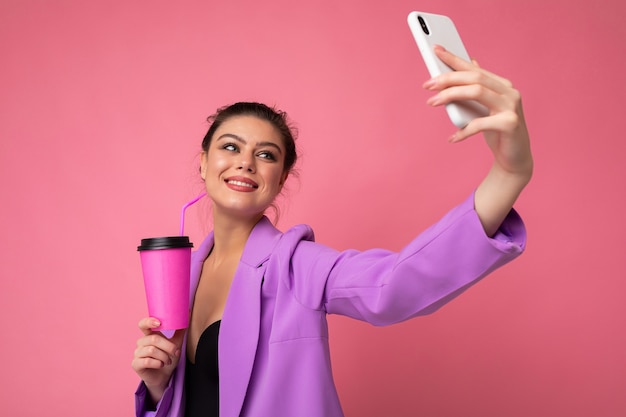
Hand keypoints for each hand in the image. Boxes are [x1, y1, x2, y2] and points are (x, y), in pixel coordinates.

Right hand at [131, 317, 184, 403]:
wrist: (164, 376)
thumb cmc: (168, 358)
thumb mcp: (176, 342)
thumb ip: (180, 329)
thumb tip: (187, 313)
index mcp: (149, 335)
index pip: (143, 324)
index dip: (148, 322)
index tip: (159, 323)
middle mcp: (141, 343)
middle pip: (153, 339)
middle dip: (168, 346)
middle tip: (175, 352)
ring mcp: (137, 353)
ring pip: (151, 350)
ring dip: (164, 356)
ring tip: (168, 361)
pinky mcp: (135, 364)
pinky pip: (147, 361)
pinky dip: (158, 363)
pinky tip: (161, 365)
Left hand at [423, 45, 532, 234]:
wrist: (514, 159)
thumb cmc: (496, 132)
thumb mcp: (483, 109)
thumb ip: (476, 89)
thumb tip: (469, 62)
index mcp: (501, 85)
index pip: (474, 68)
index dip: (454, 58)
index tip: (435, 50)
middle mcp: (509, 92)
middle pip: (474, 77)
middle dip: (447, 78)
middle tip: (427, 85)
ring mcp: (511, 106)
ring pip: (477, 92)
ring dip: (450, 95)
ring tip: (432, 102)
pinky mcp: (510, 124)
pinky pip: (480, 123)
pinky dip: (463, 131)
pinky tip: (452, 138)